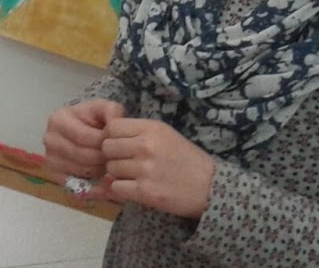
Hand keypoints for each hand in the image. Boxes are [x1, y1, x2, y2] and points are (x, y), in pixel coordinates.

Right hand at [44, 99, 125, 179]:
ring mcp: (50, 158)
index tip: (117, 143)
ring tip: (107, 161)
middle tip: (116, 156)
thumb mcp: (103, 108)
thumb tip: (115, 123)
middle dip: (104, 157)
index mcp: (58, 119)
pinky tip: (98, 172)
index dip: (105, 143)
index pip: (85, 137)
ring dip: (100, 169)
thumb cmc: (92, 118)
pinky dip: (91, 181)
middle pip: (84, 155)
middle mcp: (49, 139)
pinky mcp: (54, 174)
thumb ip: (112, 111)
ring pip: (83, 171)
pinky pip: (78, 183)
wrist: (81, 128)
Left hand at [101, 118, 215, 218]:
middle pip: (107, 147)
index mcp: (152, 128)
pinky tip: (135, 189)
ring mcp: (145, 169)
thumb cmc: (187, 160)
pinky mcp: (145, 192)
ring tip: (135, 177)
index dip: (111, 137)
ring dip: (118, 175)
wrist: (211, 188)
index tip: (120, 145)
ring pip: (110, 169)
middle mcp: (146, 146)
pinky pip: (116, 187)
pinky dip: (122, 190)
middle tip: (126, 163)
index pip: (112, 127)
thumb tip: (107, 137)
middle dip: (113, 156)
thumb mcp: (165, 135)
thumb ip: (138, 133)